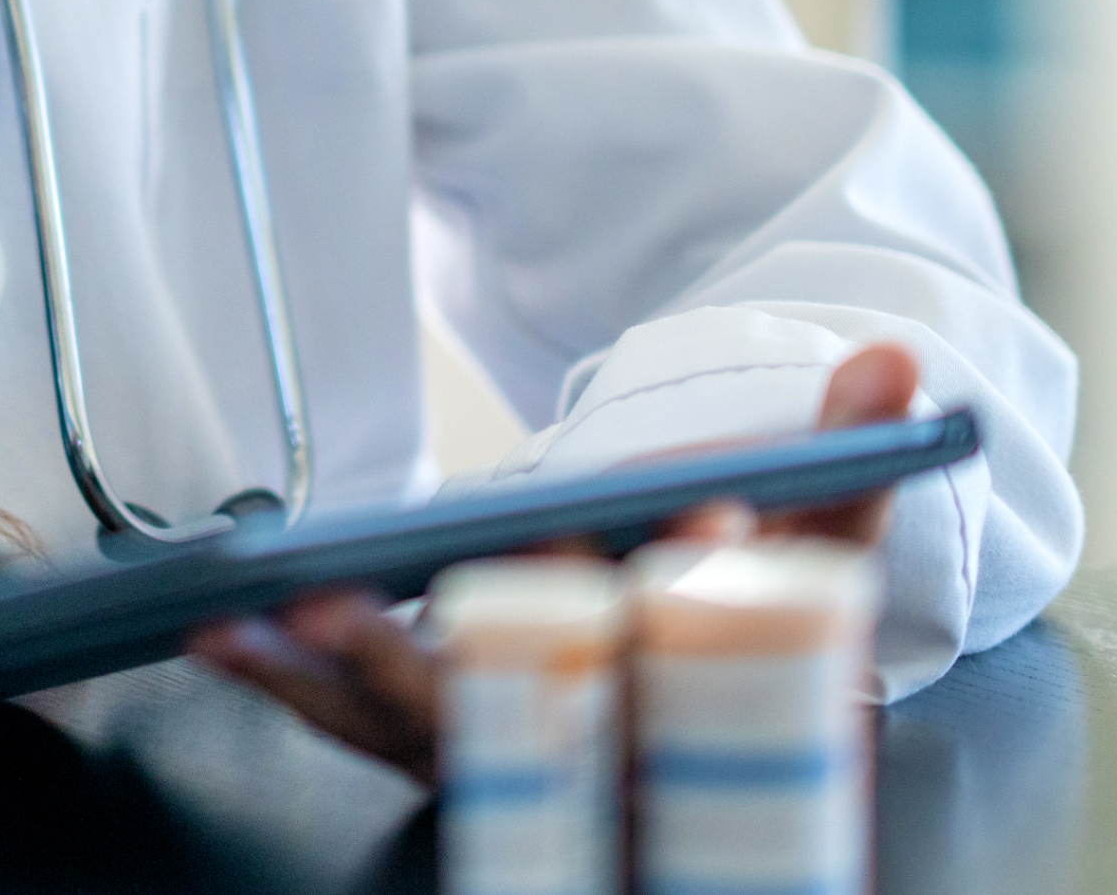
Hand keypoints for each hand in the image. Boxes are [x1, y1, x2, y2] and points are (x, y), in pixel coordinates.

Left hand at [185, 340, 920, 781]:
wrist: (690, 701)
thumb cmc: (744, 616)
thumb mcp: (810, 542)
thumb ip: (851, 462)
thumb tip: (895, 363)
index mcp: (691, 713)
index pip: (677, 668)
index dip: (669, 600)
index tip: (683, 526)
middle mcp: (587, 752)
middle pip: (521, 721)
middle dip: (446, 663)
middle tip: (376, 603)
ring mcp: (499, 754)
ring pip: (413, 733)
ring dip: (332, 676)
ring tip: (264, 612)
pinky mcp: (421, 738)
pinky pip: (346, 725)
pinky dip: (281, 679)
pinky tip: (220, 626)